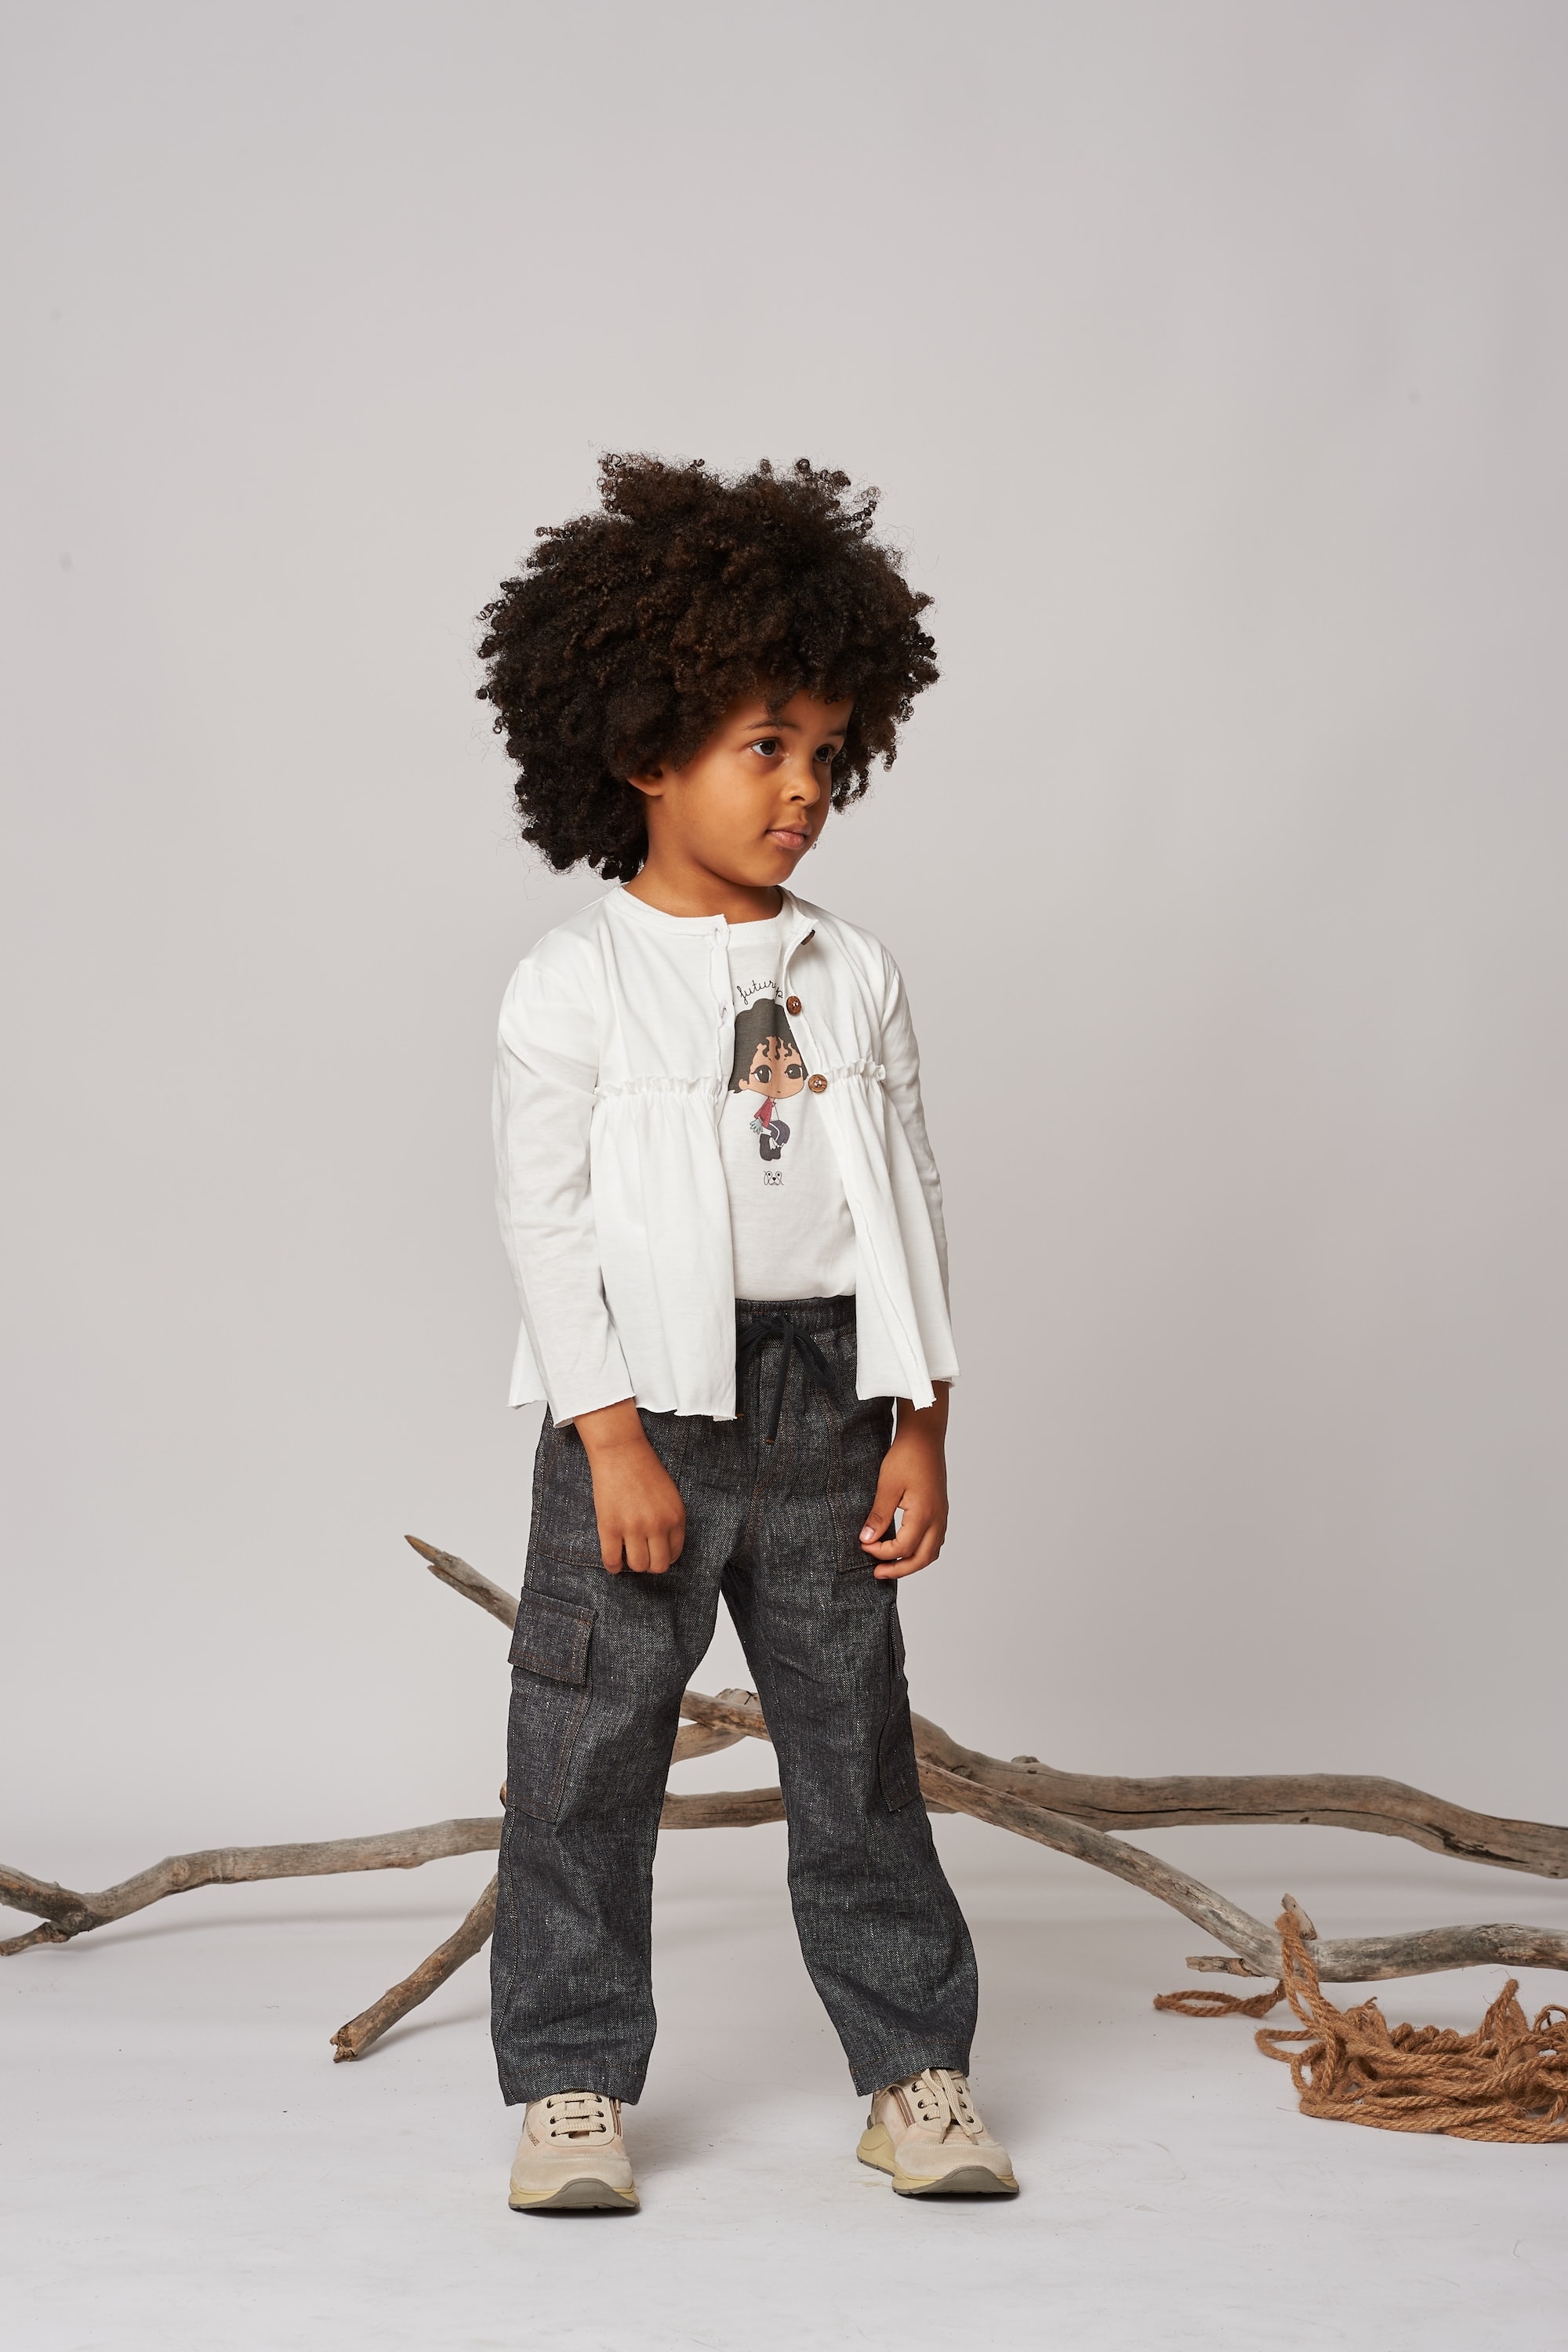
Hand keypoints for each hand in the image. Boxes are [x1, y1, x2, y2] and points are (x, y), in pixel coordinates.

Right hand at [573, 1400, 686, 1573]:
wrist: (620, 1451)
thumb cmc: (644, 1468)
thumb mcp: (670, 1495)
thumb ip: (670, 1520)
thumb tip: (662, 1546)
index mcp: (676, 1517)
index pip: (675, 1553)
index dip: (664, 1556)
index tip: (656, 1553)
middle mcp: (658, 1525)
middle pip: (658, 1565)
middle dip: (650, 1564)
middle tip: (642, 1556)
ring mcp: (633, 1527)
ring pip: (637, 1566)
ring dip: (632, 1565)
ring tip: (627, 1555)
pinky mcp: (610, 1527)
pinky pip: (612, 1560)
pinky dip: (613, 1566)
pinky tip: (613, 1562)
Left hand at [859, 1386, 949, 1580]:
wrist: (925, 1437)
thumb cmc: (906, 1457)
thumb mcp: (887, 1486)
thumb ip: (879, 1515)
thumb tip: (867, 1539)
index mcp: (924, 1514)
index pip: (903, 1548)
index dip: (881, 1553)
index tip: (863, 1545)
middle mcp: (937, 1519)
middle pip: (921, 1558)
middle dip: (898, 1569)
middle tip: (876, 1573)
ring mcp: (941, 1515)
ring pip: (931, 1552)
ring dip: (911, 1562)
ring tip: (890, 1564)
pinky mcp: (940, 1510)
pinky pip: (934, 1540)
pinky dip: (920, 1550)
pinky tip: (905, 1547)